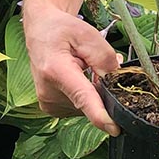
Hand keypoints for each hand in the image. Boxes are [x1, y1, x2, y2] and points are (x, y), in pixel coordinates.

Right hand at [23, 4, 121, 135]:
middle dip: (102, 86)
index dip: (100, 115)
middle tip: (94, 62)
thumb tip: (116, 80)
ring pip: (87, 105)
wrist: (41, 31)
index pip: (82, 97)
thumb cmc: (61, 30)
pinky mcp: (52, 108)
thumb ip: (104, 57)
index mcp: (56, 70)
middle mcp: (49, 92)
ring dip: (94, 89)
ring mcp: (49, 103)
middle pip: (90, 101)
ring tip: (83, 67)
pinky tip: (78, 77)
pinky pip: (80, 106)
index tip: (114, 129)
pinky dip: (86, 94)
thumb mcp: (86, 34)